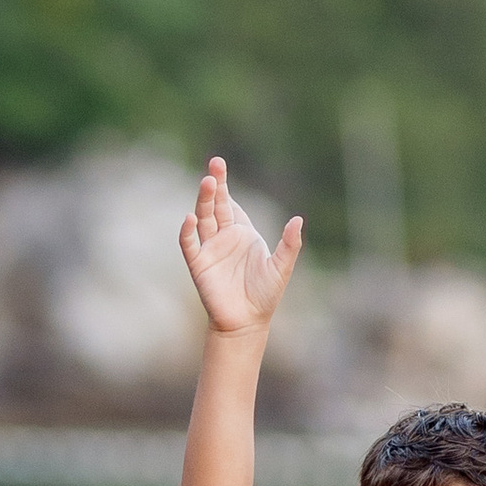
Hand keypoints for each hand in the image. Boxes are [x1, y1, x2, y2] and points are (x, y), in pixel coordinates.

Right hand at [180, 156, 302, 337]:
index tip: (220, 167)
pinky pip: (189, 244)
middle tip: (215, 163)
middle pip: (216, 205)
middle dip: (215, 185)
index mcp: (243, 234)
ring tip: (207, 182)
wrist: (247, 321)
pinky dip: (187, 231)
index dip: (225, 187)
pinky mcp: (199, 264)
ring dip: (203, 201)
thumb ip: (290, 244)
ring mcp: (210, 249)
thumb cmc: (265, 294)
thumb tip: (298, 220)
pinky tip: (190, 218)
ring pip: (203, 218)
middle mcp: (224, 237)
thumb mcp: (282, 267)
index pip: (231, 204)